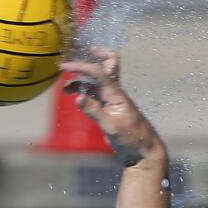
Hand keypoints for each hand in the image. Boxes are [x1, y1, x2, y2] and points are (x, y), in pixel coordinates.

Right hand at [60, 47, 164, 167]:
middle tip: (79, 55)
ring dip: (81, 80)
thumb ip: (94, 111)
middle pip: (108, 65)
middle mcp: (114, 92)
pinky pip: (94, 93)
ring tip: (65, 88)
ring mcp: (112, 99)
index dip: (81, 67)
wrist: (142, 151)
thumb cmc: (131, 138)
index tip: (64, 67)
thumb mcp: (111, 126)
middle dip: (95, 56)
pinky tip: (74, 97)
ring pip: (96, 81)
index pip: (98, 72)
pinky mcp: (109, 108)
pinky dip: (83, 91)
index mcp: (116, 94)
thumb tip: (78, 98)